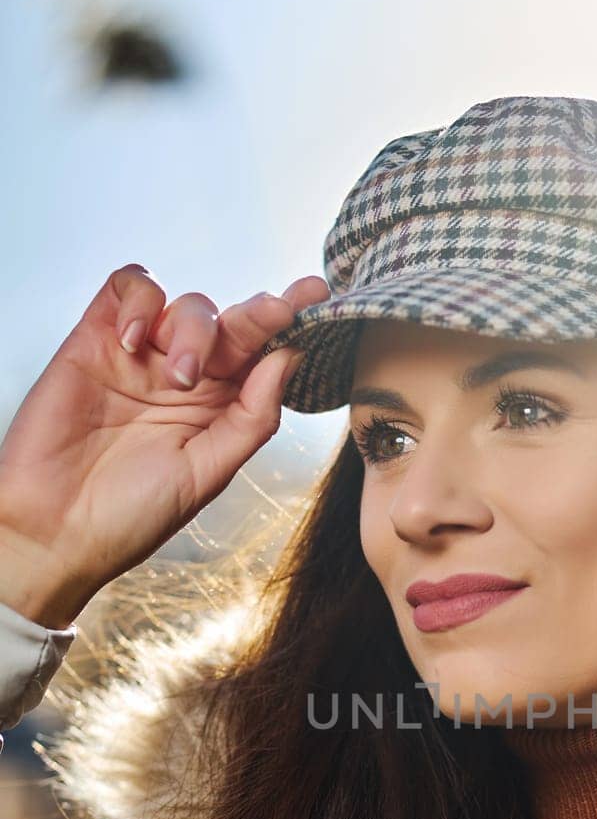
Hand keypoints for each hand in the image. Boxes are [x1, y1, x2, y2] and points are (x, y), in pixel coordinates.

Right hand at [0, 262, 330, 627]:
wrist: (57, 530)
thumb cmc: (133, 515)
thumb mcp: (209, 471)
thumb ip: (251, 416)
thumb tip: (287, 358)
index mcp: (220, 408)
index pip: (262, 355)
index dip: (289, 323)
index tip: (317, 295)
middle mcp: (185, 377)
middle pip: (231, 322)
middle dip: (258, 314)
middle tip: (273, 312)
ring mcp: (141, 356)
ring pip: (185, 304)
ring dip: (195, 327)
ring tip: (180, 376)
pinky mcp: (94, 339)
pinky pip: (127, 289)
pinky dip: (141, 300)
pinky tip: (137, 341)